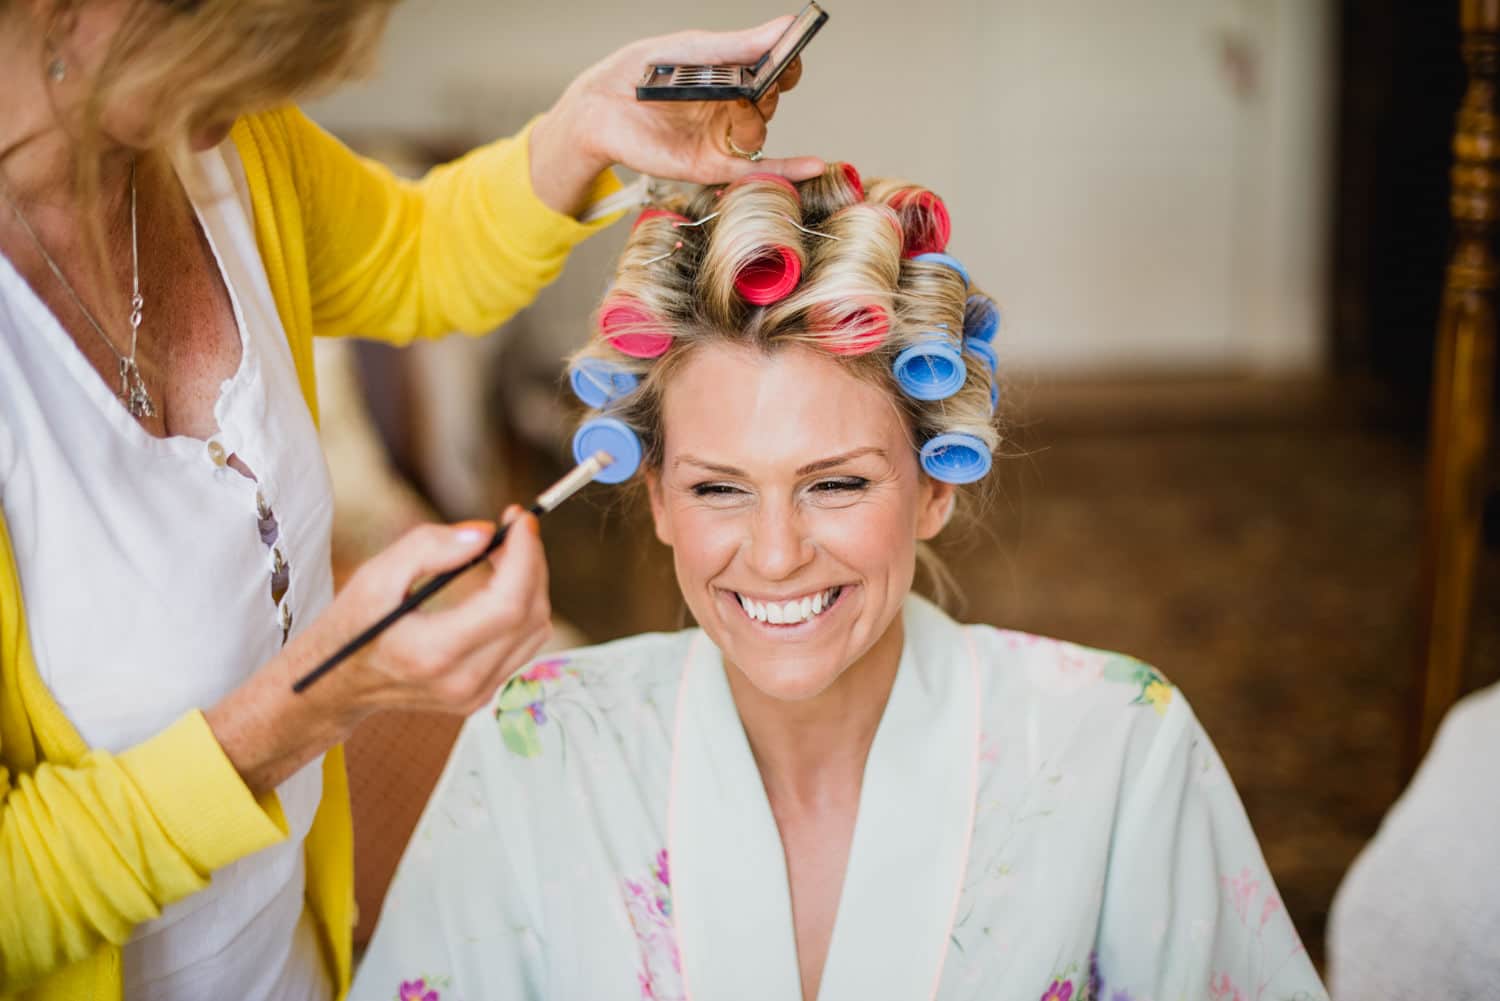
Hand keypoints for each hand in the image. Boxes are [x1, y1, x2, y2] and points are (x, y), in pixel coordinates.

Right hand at [205, 510, 551, 791]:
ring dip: (531, 582)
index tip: (520, 520)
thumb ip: (428, 548)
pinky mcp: (482, 694)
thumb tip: (484, 534)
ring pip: (536, 630)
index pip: (508, 605)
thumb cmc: (352, 626)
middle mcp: (462, 682)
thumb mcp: (375, 577)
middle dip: (531, 562)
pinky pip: (525, 644)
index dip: (525, 557)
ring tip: (504, 551)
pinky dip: (523, 605)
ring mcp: (476, 694)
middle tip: (513, 528)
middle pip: (530, 615)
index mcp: (434, 654)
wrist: (336, 685)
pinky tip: (501, 581)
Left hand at [530, 16, 825, 215]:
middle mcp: (732, 107)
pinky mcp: (712, 165)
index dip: (786, 62)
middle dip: (768, 88)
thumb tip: (785, 26)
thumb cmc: (642, 72)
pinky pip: (757, 170)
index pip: (775, 70)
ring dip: (756, 116)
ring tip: (738, 102)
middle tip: (760, 78)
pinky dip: (788, 169)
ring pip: (759, 130)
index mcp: (731, 75)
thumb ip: (740, 45)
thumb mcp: (694, 50)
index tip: (790, 52)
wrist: (601, 105)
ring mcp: (723, 137)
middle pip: (770, 100)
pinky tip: (813, 165)